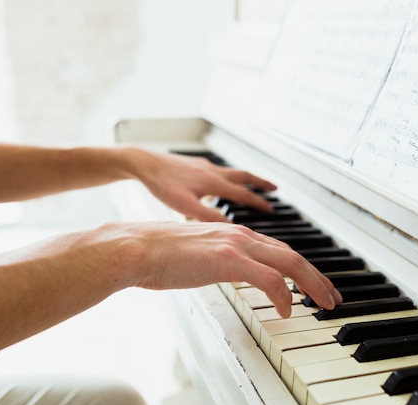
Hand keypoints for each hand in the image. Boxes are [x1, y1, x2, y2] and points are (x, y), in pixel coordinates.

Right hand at [120, 221, 341, 316]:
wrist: (136, 247)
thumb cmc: (159, 254)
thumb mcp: (198, 254)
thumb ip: (218, 260)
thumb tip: (227, 273)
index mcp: (234, 233)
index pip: (279, 250)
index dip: (301, 267)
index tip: (313, 282)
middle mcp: (241, 235)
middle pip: (293, 255)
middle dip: (317, 277)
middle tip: (331, 295)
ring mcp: (236, 245)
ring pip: (290, 263)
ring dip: (311, 284)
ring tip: (323, 303)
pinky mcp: (228, 259)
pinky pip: (270, 279)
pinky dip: (284, 295)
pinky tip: (287, 310)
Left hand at [128, 149, 276, 221]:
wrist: (142, 163)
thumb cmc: (161, 184)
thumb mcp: (185, 206)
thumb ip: (209, 217)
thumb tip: (230, 228)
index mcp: (214, 183)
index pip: (244, 194)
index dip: (259, 203)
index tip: (271, 210)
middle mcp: (212, 172)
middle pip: (244, 176)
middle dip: (260, 183)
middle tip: (274, 188)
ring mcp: (203, 166)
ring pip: (231, 171)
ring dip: (245, 178)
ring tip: (250, 184)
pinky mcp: (193, 165)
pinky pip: (217, 170)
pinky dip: (225, 176)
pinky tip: (217, 182)